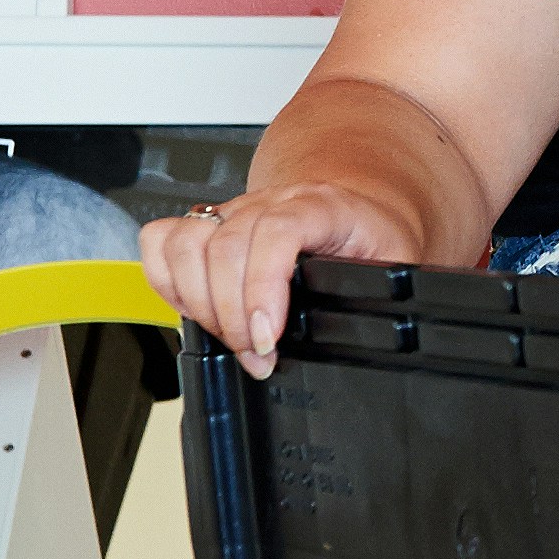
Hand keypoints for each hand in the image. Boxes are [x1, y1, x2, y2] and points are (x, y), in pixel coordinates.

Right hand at [139, 177, 425, 380]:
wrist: (363, 203)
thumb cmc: (375, 235)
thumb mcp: (396, 263)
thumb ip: (379, 292)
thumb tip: (366, 337)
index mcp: (323, 205)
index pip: (277, 231)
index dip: (261, 287)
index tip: (266, 339)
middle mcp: (272, 201)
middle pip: (224, 246)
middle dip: (231, 318)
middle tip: (257, 357)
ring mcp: (235, 210)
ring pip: (186, 243)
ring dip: (198, 305)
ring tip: (230, 339)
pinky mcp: (208, 224)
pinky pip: (162, 240)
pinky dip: (166, 282)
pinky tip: (196, 309)